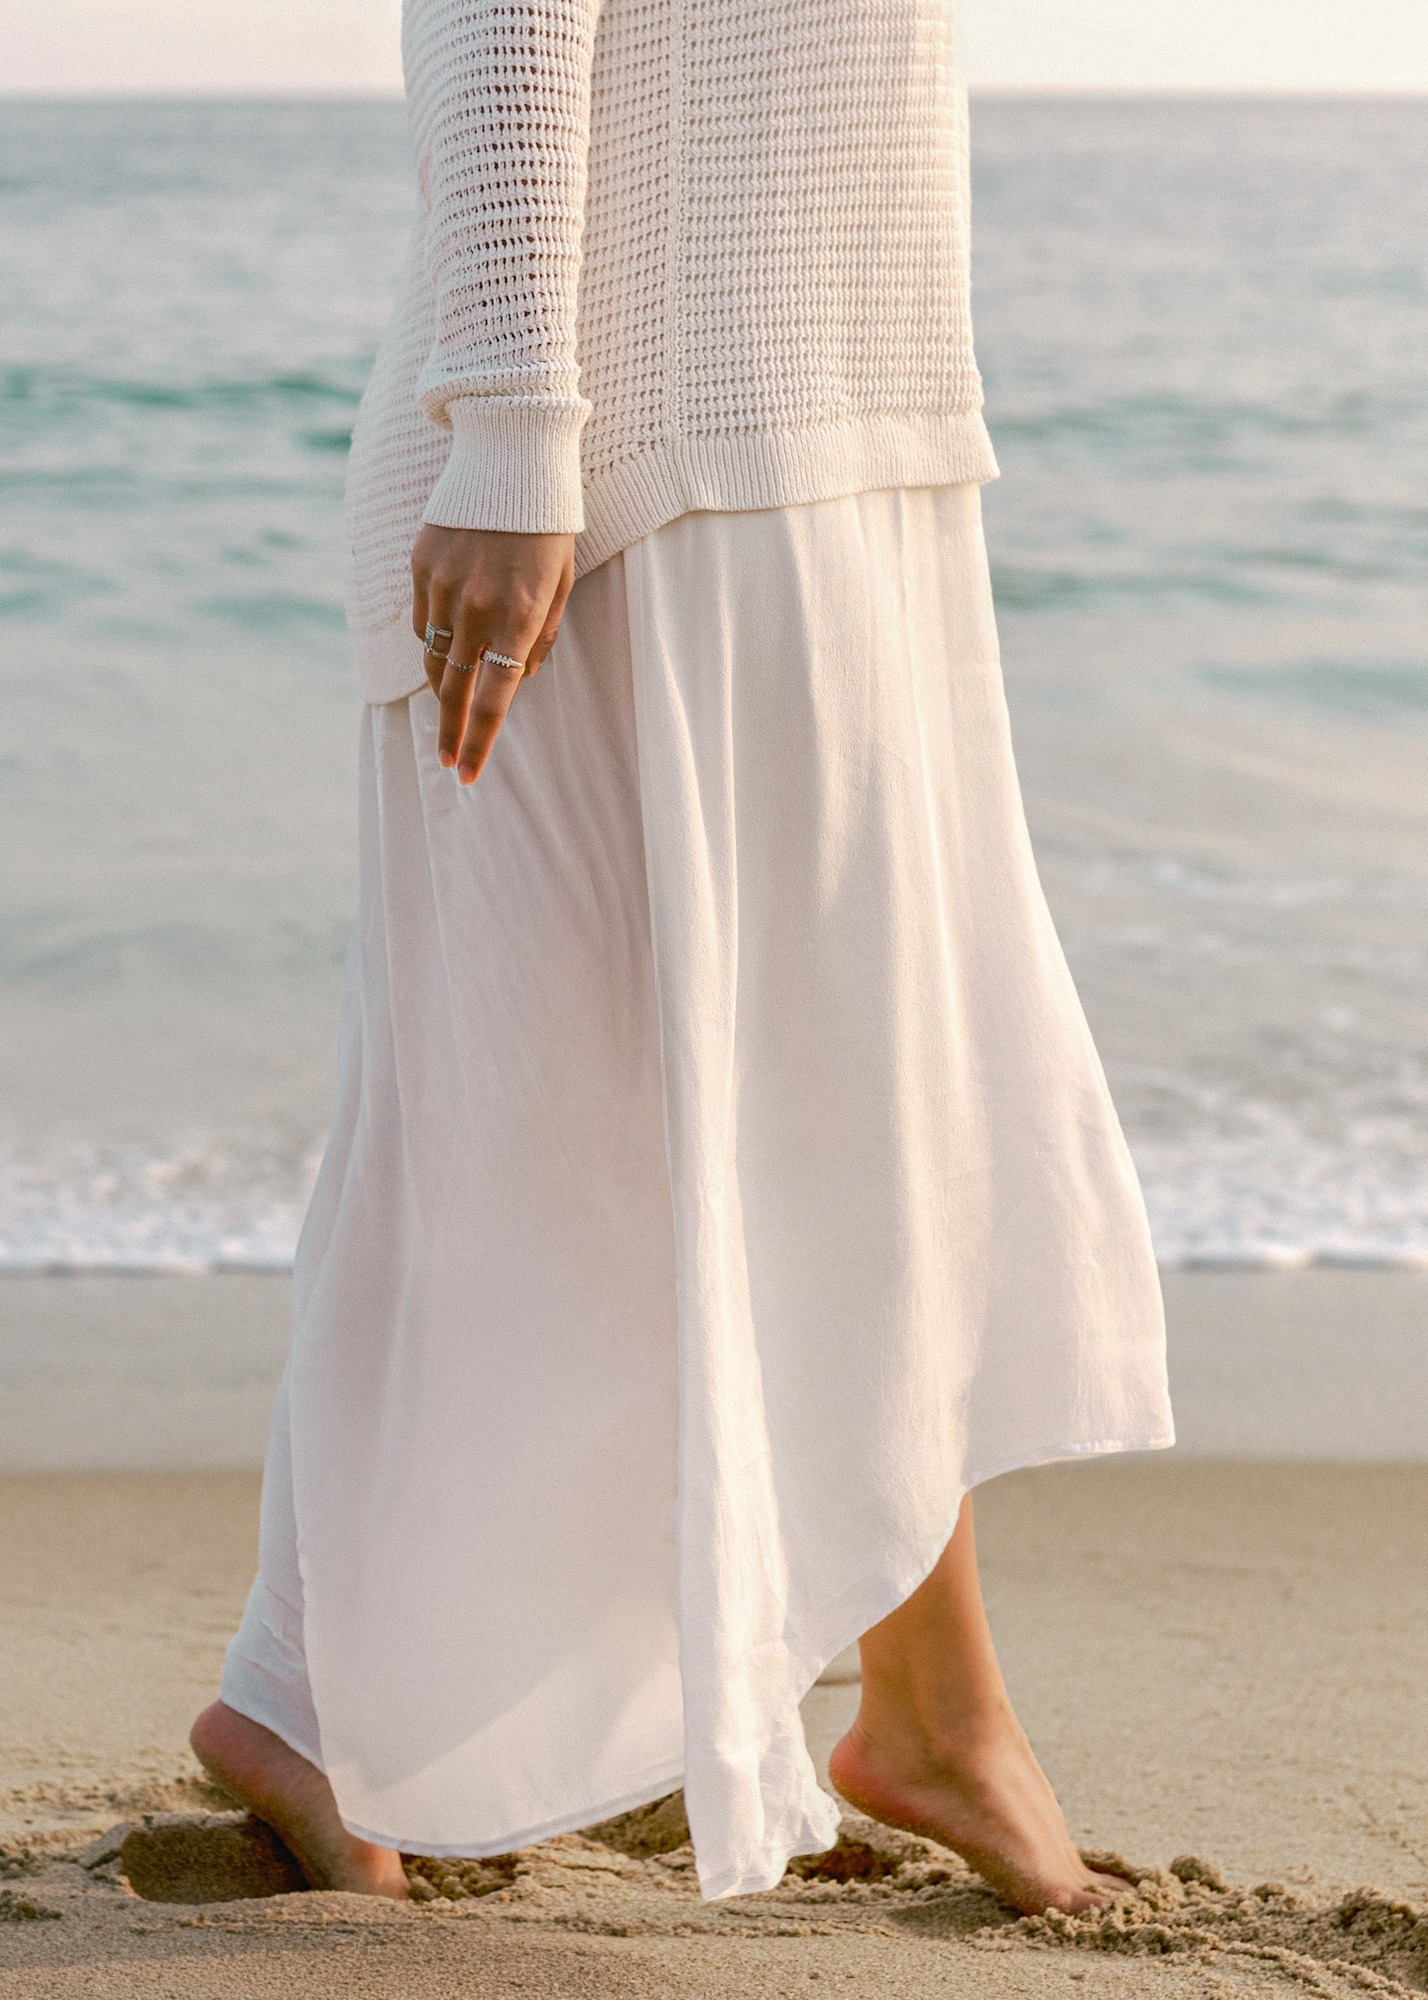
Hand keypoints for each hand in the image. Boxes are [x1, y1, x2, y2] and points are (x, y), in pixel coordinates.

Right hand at [411, 526, 575, 783]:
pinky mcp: (422, 565)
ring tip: (448, 704)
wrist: (512, 457)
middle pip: (453, 690)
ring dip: (440, 687)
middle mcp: (476, 608)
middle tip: (447, 760)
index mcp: (520, 618)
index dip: (479, 741)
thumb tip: (518, 680)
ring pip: (433, 658)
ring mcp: (443, 586)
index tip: (467, 772)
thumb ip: (542, 638)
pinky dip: (434, 640)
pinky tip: (448, 641)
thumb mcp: (562, 584)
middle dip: (449, 732)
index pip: (494, 699)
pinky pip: (423, 621)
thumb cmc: (549, 526)